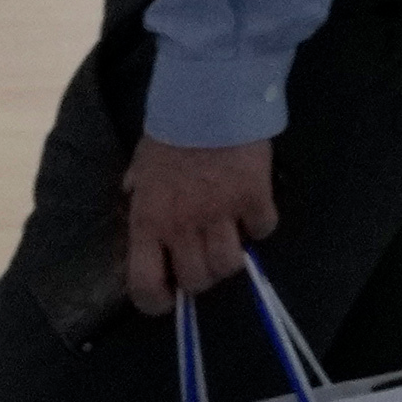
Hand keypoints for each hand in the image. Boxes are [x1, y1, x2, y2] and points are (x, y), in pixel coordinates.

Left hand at [118, 130, 279, 317]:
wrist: (210, 99)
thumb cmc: (170, 131)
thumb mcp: (141, 166)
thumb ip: (139, 192)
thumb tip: (138, 202)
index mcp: (148, 222)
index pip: (146, 285)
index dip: (156, 302)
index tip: (167, 301)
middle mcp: (183, 227)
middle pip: (196, 280)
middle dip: (200, 278)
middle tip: (203, 260)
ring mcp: (222, 214)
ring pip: (230, 266)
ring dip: (230, 258)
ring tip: (230, 240)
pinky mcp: (255, 197)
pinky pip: (263, 229)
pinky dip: (260, 226)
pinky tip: (254, 212)